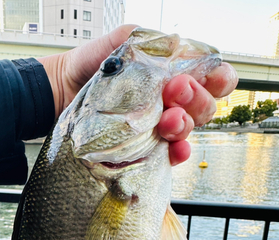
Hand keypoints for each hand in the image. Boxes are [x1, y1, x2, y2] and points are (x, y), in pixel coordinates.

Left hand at [38, 25, 237, 165]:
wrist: (63, 90)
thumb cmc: (92, 65)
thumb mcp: (124, 42)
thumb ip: (154, 42)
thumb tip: (181, 48)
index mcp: (173, 74)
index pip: (213, 78)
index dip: (218, 78)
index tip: (206, 76)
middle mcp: (171, 102)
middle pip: (205, 106)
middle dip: (196, 98)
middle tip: (173, 91)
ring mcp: (159, 126)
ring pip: (188, 130)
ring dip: (184, 125)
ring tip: (167, 121)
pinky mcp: (145, 148)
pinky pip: (170, 155)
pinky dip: (177, 152)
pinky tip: (174, 148)